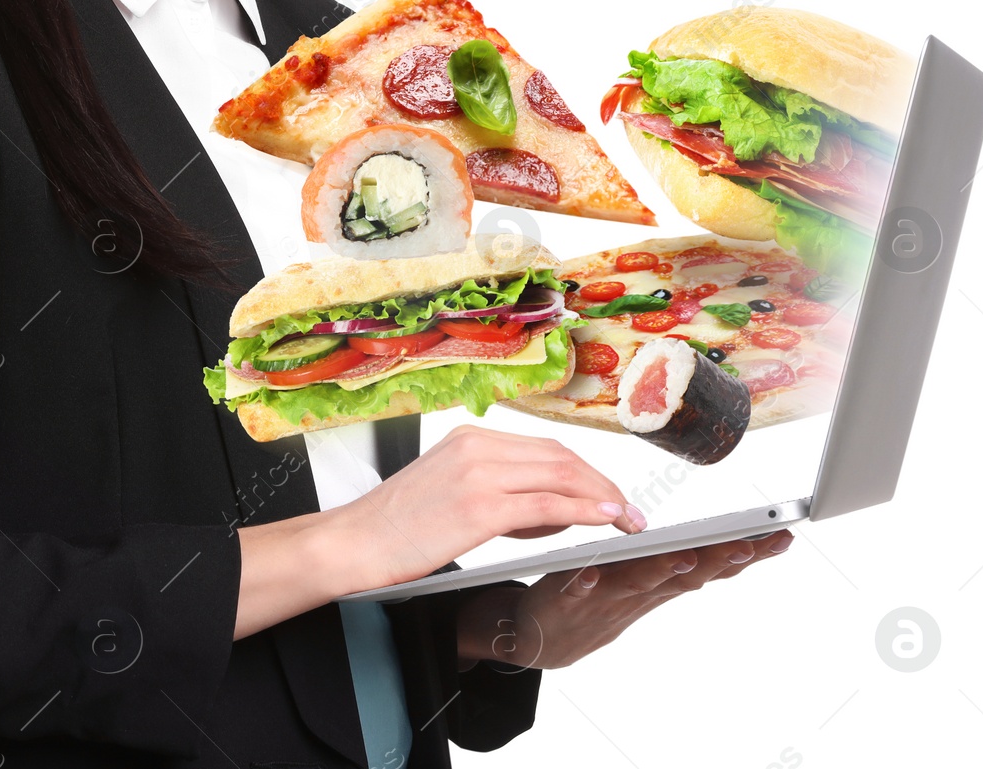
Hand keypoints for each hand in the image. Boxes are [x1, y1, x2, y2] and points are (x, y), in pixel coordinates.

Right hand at [235, 423, 643, 639]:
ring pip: (561, 476)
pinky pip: (547, 505)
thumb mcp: (448, 490)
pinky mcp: (479, 506)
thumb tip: (550, 509)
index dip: (586, 471)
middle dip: (602, 484)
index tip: (610, 494)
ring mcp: (478, 473)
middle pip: (561, 457)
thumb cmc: (395, 527)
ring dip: (602, 498)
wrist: (352, 544)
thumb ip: (496, 489)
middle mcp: (477, 445)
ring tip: (627, 520)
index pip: (545, 447)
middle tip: (630, 511)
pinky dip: (585, 510)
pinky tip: (606, 520)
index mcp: (469, 437)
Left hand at [454, 530, 793, 669]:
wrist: (542, 638)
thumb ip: (681, 566)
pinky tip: (588, 572)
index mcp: (660, 580)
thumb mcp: (648, 584)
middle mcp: (639, 591)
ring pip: (638, 583)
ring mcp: (605, 598)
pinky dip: (584, 581)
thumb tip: (728, 545)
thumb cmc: (599, 599)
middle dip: (719, 559)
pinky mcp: (566, 600)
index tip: (783, 534)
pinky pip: (575, 589)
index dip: (748, 552)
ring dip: (660, 571)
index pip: (711, 563)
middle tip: (751, 543)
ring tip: (683, 555)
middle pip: (686, 574)